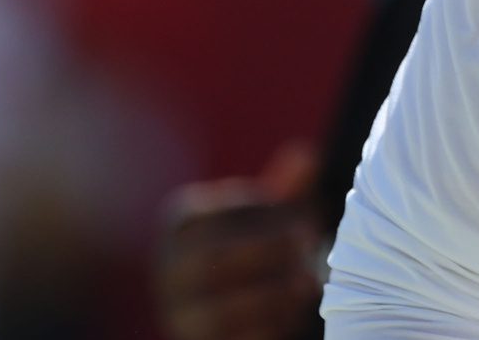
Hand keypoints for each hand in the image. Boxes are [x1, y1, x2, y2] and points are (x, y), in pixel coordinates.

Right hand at [158, 142, 321, 339]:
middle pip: (215, 260)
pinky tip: (296, 312)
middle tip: (309, 244)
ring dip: (276, 293)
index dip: (262, 214)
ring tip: (310, 280)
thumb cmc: (258, 246)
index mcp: (180, 229)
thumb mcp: (269, 215)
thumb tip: (307, 155)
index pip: (212, 214)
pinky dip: (271, 326)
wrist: (241, 308)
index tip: (302, 215)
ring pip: (222, 309)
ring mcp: (181, 315)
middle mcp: (168, 273)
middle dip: (270, 252)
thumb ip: (284, 189)